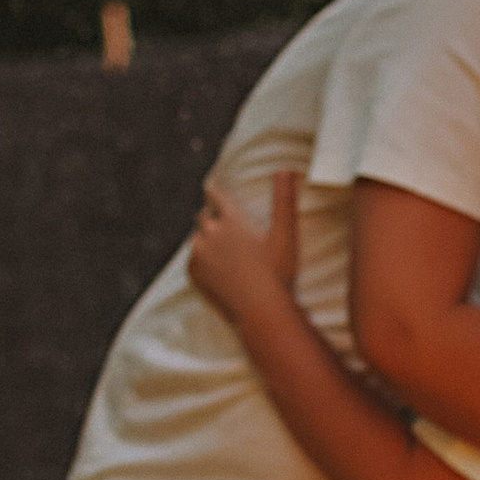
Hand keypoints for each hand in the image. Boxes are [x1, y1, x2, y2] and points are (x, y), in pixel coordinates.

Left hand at [189, 171, 299, 319]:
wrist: (261, 310)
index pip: (215, 195)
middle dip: (210, 216)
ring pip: (197, 239)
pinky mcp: (194, 274)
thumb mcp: (286, 234)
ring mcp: (200, 254)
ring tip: (217, 247)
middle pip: (203, 216)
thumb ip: (284, 199)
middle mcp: (211, 232)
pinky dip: (200, 260)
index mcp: (232, 219)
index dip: (214, 191)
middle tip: (219, 222)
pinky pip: (193, 260)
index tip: (210, 188)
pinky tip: (213, 267)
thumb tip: (285, 169)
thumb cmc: (278, 272)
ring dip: (205, 239)